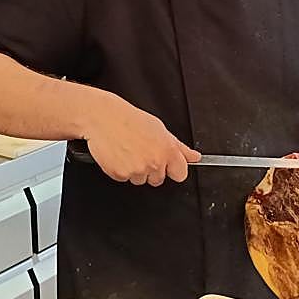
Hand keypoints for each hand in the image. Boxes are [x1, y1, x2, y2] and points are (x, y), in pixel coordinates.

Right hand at [83, 92, 200, 185]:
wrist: (104, 118)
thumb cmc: (131, 120)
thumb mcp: (160, 129)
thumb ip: (180, 147)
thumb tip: (194, 157)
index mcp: (167, 151)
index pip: (181, 174)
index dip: (174, 169)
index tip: (169, 164)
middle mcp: (154, 162)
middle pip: (159, 179)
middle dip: (152, 169)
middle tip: (143, 151)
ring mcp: (136, 170)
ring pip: (140, 180)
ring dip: (136, 170)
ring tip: (129, 150)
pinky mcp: (119, 175)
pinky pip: (124, 179)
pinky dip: (121, 170)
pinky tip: (119, 155)